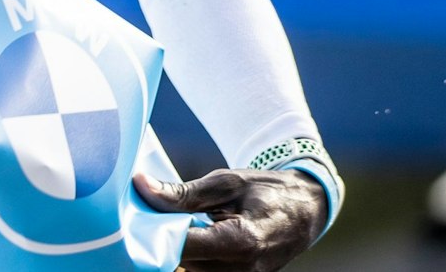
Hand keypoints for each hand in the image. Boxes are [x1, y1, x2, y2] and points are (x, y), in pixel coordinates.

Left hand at [135, 168, 327, 271]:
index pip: (182, 246)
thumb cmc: (267, 191)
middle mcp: (240, 271)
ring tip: (189, 221)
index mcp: (240, 242)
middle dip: (166, 236)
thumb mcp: (227, 182)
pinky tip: (198, 234)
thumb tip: (141, 186)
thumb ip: (182, 193)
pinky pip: (200, 271)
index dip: (155, 231)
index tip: (140, 212)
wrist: (305, 210)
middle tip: (162, 211)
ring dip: (180, 246)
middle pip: (181, 260)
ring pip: (188, 268)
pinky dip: (193, 254)